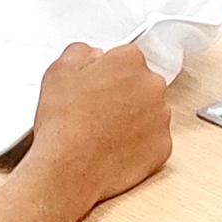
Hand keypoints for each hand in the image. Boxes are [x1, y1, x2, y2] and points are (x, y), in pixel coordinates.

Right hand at [18, 43, 173, 207]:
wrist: (69, 168)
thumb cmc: (64, 123)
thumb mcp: (58, 72)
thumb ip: (80, 52)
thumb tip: (93, 55)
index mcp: (130, 61)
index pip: (126, 58)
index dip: (108, 73)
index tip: (98, 86)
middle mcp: (152, 86)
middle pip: (141, 84)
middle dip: (124, 95)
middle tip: (98, 111)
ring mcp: (161, 117)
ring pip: (150, 112)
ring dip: (133, 119)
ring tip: (104, 132)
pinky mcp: (163, 147)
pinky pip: (153, 140)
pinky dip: (138, 144)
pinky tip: (114, 148)